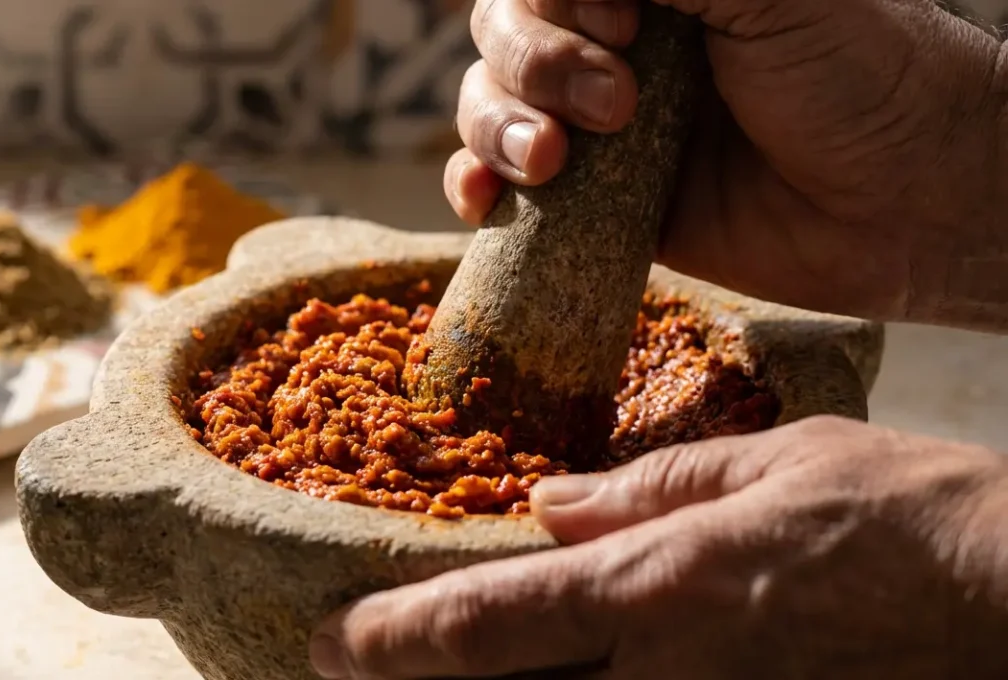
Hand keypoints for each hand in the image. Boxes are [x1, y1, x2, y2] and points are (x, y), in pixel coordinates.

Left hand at [310, 416, 1007, 678]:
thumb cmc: (903, 516)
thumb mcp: (771, 462)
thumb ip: (646, 488)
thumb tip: (550, 506)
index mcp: (658, 590)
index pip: (489, 626)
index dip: (395, 640)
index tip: (332, 639)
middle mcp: (664, 678)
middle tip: (348, 669)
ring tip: (428, 678)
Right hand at [447, 0, 1003, 323]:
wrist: (910, 203)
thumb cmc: (860, 74)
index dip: (556, 6)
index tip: (626, 29)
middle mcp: (617, 47)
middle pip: (503, 35)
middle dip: (533, 68)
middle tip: (616, 105)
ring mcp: (600, 129)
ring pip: (487, 107)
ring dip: (494, 129)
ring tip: (551, 162)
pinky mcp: (597, 206)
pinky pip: (502, 189)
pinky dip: (473, 187)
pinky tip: (485, 200)